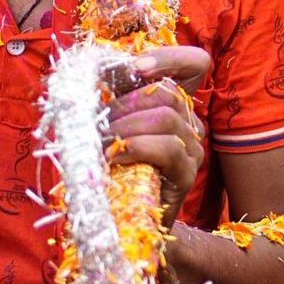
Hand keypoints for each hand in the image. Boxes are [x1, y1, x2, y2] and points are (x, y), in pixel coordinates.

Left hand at [108, 44, 209, 224]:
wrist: (126, 226)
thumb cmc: (112, 173)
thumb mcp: (109, 128)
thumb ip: (110, 102)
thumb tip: (90, 76)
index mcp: (173, 107)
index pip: (194, 65)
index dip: (169, 57)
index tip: (133, 67)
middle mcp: (190, 125)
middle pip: (168, 93)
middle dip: (126, 102)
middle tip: (100, 123)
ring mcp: (192, 150)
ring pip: (167, 117)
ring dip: (126, 126)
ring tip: (102, 143)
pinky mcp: (186, 175)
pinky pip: (168, 148)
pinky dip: (135, 147)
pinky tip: (113, 157)